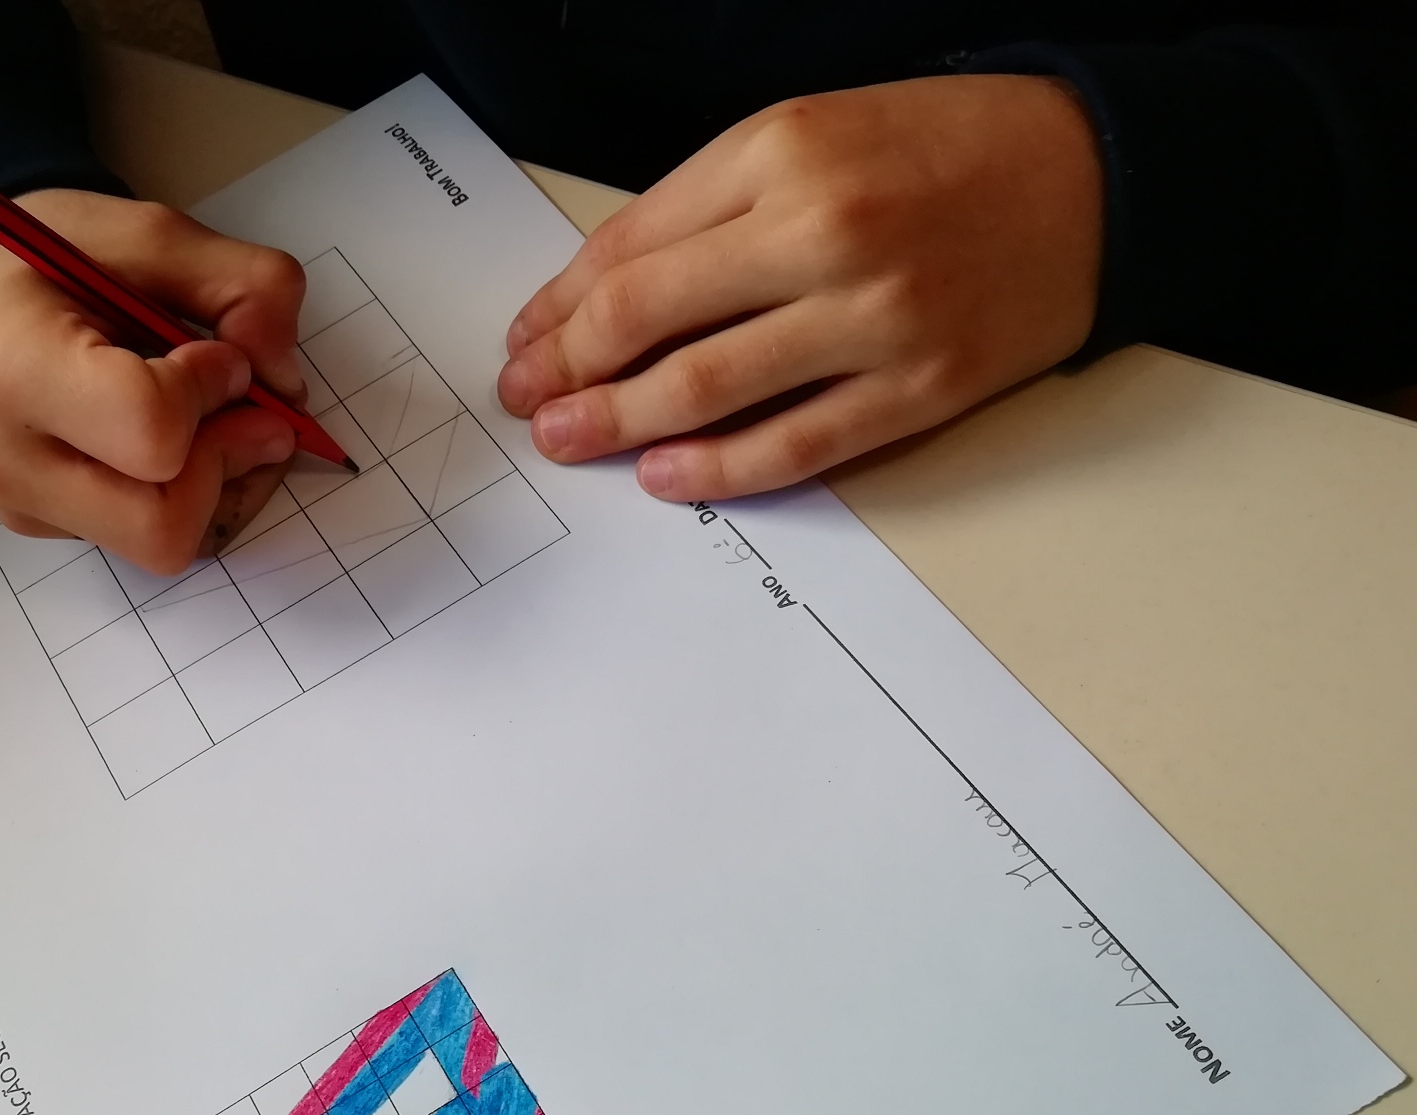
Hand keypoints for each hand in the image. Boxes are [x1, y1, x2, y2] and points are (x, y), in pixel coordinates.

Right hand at [0, 190, 305, 572]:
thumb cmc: (42, 256)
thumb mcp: (147, 233)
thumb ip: (241, 286)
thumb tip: (287, 381)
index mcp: (12, 370)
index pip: (151, 432)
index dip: (211, 395)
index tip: (216, 354)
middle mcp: (2, 460)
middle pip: (163, 525)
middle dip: (228, 464)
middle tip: (248, 406)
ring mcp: (18, 508)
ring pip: (163, 544)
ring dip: (218, 484)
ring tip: (211, 415)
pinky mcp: (41, 528)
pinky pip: (146, 539)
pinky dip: (187, 494)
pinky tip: (173, 438)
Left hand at [498, 74, 1103, 500]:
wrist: (1093, 175)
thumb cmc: (940, 152)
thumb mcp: (810, 134)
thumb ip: (705, 207)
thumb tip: (602, 295)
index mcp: (783, 152)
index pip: (631, 247)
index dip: (559, 307)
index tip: (525, 343)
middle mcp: (823, 230)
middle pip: (648, 319)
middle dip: (567, 371)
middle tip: (528, 404)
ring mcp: (875, 316)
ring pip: (707, 388)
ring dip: (618, 424)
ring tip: (571, 440)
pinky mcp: (921, 387)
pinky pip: (794, 444)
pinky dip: (717, 469)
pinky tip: (664, 474)